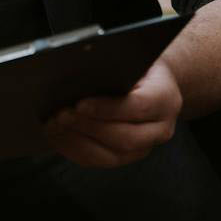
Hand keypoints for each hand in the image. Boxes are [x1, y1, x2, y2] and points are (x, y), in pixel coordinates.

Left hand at [46, 57, 182, 167]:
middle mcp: (160, 129)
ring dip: (77, 141)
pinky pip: (98, 160)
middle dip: (88, 127)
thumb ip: (114, 68)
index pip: (139, 107)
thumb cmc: (138, 67)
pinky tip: (57, 135)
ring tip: (54, 125)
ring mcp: (144, 147)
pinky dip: (74, 149)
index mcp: (166, 99)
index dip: (107, 108)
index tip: (80, 104)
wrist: (153, 83)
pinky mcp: (126, 157)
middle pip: (125, 137)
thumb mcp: (132, 60)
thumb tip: (80, 72)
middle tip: (61, 114)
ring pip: (110, 156)